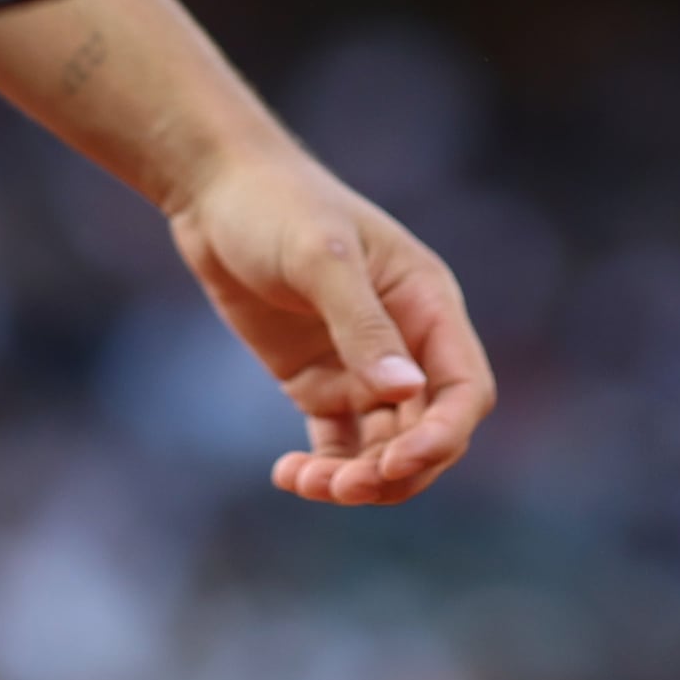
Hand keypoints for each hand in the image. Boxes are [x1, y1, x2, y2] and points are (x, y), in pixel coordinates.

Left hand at [166, 151, 495, 505]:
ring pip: (382, 449)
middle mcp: (406, 343)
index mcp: (427, 304)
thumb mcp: (320, 257)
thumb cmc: (276, 205)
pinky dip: (323, 469)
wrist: (215, 191)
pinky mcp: (320, 381)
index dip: (442, 436)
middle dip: (394, 471)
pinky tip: (288, 473)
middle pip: (428, 433)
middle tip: (340, 487)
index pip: (464, 389)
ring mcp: (362, 368)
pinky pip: (337, 444)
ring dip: (355, 479)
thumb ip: (362, 325)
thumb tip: (406, 393)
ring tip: (303, 481)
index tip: (396, 463)